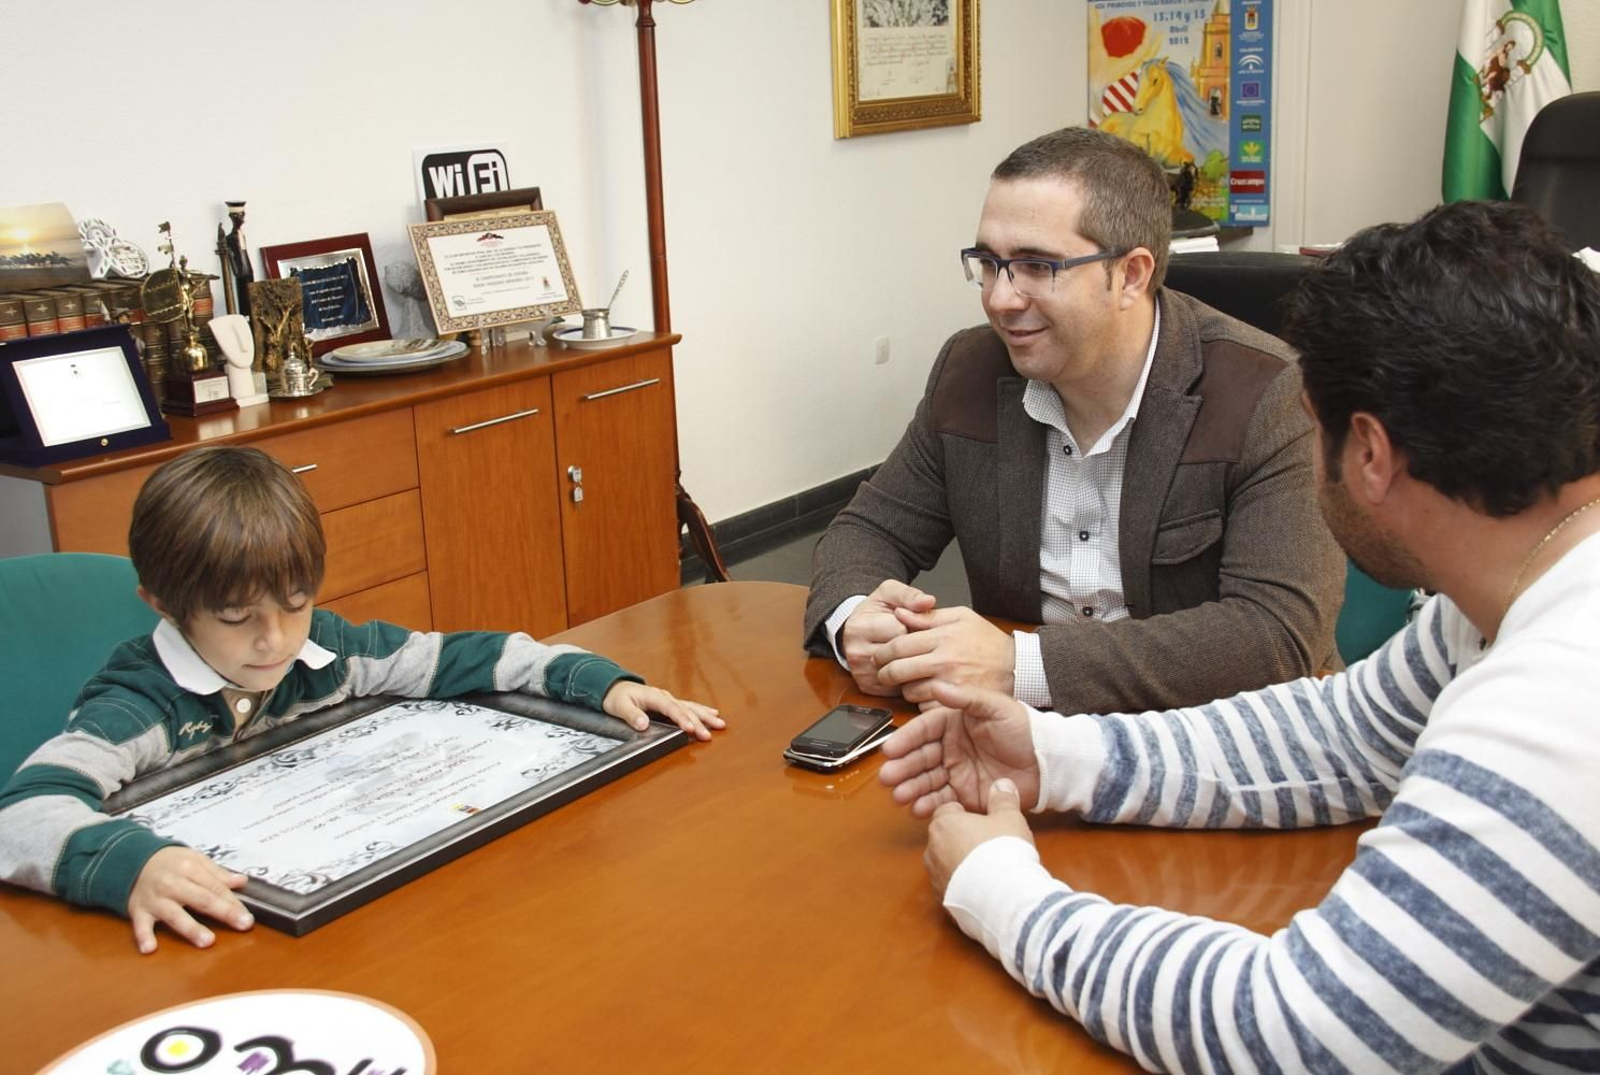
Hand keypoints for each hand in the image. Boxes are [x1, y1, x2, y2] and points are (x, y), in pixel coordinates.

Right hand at [127, 846, 252, 953]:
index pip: (215, 887)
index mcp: (189, 868)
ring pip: (175, 915)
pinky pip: (140, 925)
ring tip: (208, 941)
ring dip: (191, 928)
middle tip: (243, 925)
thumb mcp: (195, 859)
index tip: (247, 916)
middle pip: (202, 899)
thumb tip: (241, 882)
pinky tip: (150, 948)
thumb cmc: (169, 862)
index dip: (233, 902)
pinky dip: (143, 937)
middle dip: (224, 912)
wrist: (132, 860)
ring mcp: (155, 899)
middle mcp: (172, 883)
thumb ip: (218, 873)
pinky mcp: (139, 911)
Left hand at [603, 682, 724, 740]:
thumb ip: (631, 715)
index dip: (682, 719)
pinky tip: (712, 714)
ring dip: (705, 716)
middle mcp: (664, 696)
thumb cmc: (616, 697)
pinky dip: (701, 711)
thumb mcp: (619, 706)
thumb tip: (643, 724)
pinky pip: (688, 707)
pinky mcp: (669, 704)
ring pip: (690, 707)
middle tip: (708, 734)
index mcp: (654, 696)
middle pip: (685, 709)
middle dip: (698, 722)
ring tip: (720, 723)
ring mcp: (668, 699)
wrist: (613, 687)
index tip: (691, 729)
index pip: (671, 709)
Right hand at [838, 580, 936, 696]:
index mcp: (858, 628)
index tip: (910, 622)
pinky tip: (907, 665)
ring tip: (910, 650)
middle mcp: (855, 653)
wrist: (859, 629)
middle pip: (900, 653)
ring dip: (912, 662)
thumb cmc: (876, 611)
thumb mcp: (890, 593)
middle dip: (913, 645)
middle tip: (911, 636)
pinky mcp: (868, 688)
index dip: (912, 625)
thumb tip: (928, 601)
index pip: (899, 631)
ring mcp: (861, 673)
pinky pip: (898, 686)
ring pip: (901, 672)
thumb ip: (909, 595)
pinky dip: (907, 677)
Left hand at [873, 606, 1014, 702]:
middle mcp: (944, 661)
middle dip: (885, 672)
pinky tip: (927, 695)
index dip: (883, 652)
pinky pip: (926, 707)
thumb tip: (899, 613)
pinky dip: (922, 703)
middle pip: (898, 670)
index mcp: (943, 637)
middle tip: (884, 673)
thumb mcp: (962, 618)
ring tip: (909, 683)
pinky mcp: (956, 704)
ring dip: (903, 689)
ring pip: (909, 691)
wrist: (1018, 668)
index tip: (880, 656)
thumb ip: (928, 616)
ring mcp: (950, 684)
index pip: (898, 644)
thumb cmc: (989, 642)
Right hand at [878, 682, 1039, 816]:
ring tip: (899, 796)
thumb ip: (966, 698)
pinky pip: (942, 800)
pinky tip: (917, 808)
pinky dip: (928, 805)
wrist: (1047, 762)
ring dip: (910, 788)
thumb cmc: (1023, 729)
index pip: (923, 730)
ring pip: (926, 780)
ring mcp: (956, 772)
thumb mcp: (995, 706)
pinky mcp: (965, 794)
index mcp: (953, 724)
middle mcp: (950, 748)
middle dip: (902, 768)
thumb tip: (937, 686)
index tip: (890, 749)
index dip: (906, 739)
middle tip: (887, 777)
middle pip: (920, 758)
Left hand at [925, 778, 1035, 895]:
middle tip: (988, 844)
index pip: (947, 810)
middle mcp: (932, 850)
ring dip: (962, 864)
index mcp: (943, 823)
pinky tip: (985, 888)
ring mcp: (935, 877)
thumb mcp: (1010, 818)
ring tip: (988, 868)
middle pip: (945, 837)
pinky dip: (964, 886)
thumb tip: (1003, 785)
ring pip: (946, 863)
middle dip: (963, 839)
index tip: (983, 821)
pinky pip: (952, 887)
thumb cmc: (1003, 851)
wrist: (1002, 897)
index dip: (966, 814)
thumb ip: (1003, 799)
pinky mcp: (943, 900)